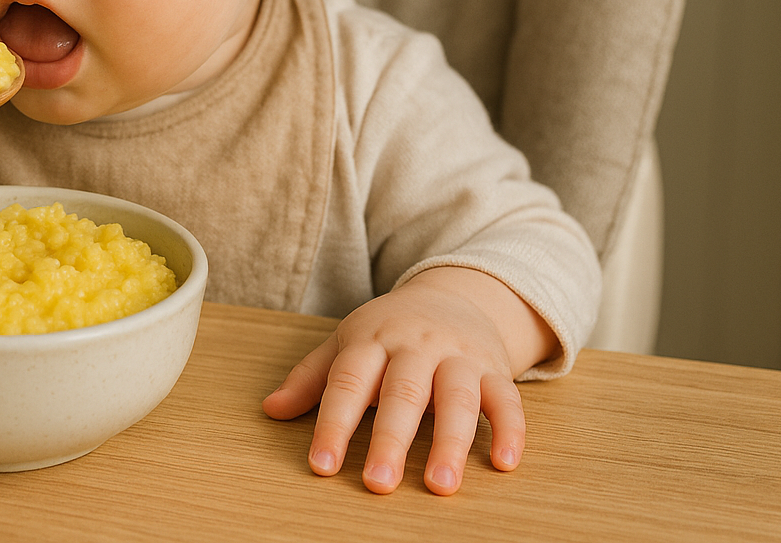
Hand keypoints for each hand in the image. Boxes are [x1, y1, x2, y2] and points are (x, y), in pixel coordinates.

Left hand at [261, 267, 555, 495]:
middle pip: (402, 393)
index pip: (347, 383)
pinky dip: (510, 430)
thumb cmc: (388, 331)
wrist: (452, 295)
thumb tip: (270, 409)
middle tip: (378, 484)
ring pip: (457, 398)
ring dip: (450, 442)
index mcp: (371, 341)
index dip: (332, 425)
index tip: (321, 466)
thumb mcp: (345, 344)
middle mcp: (416, 347)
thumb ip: (311, 378)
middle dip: (389, 440)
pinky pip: (507, 399)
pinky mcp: (495, 369)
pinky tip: (504, 464)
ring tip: (440, 485)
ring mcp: (458, 357)